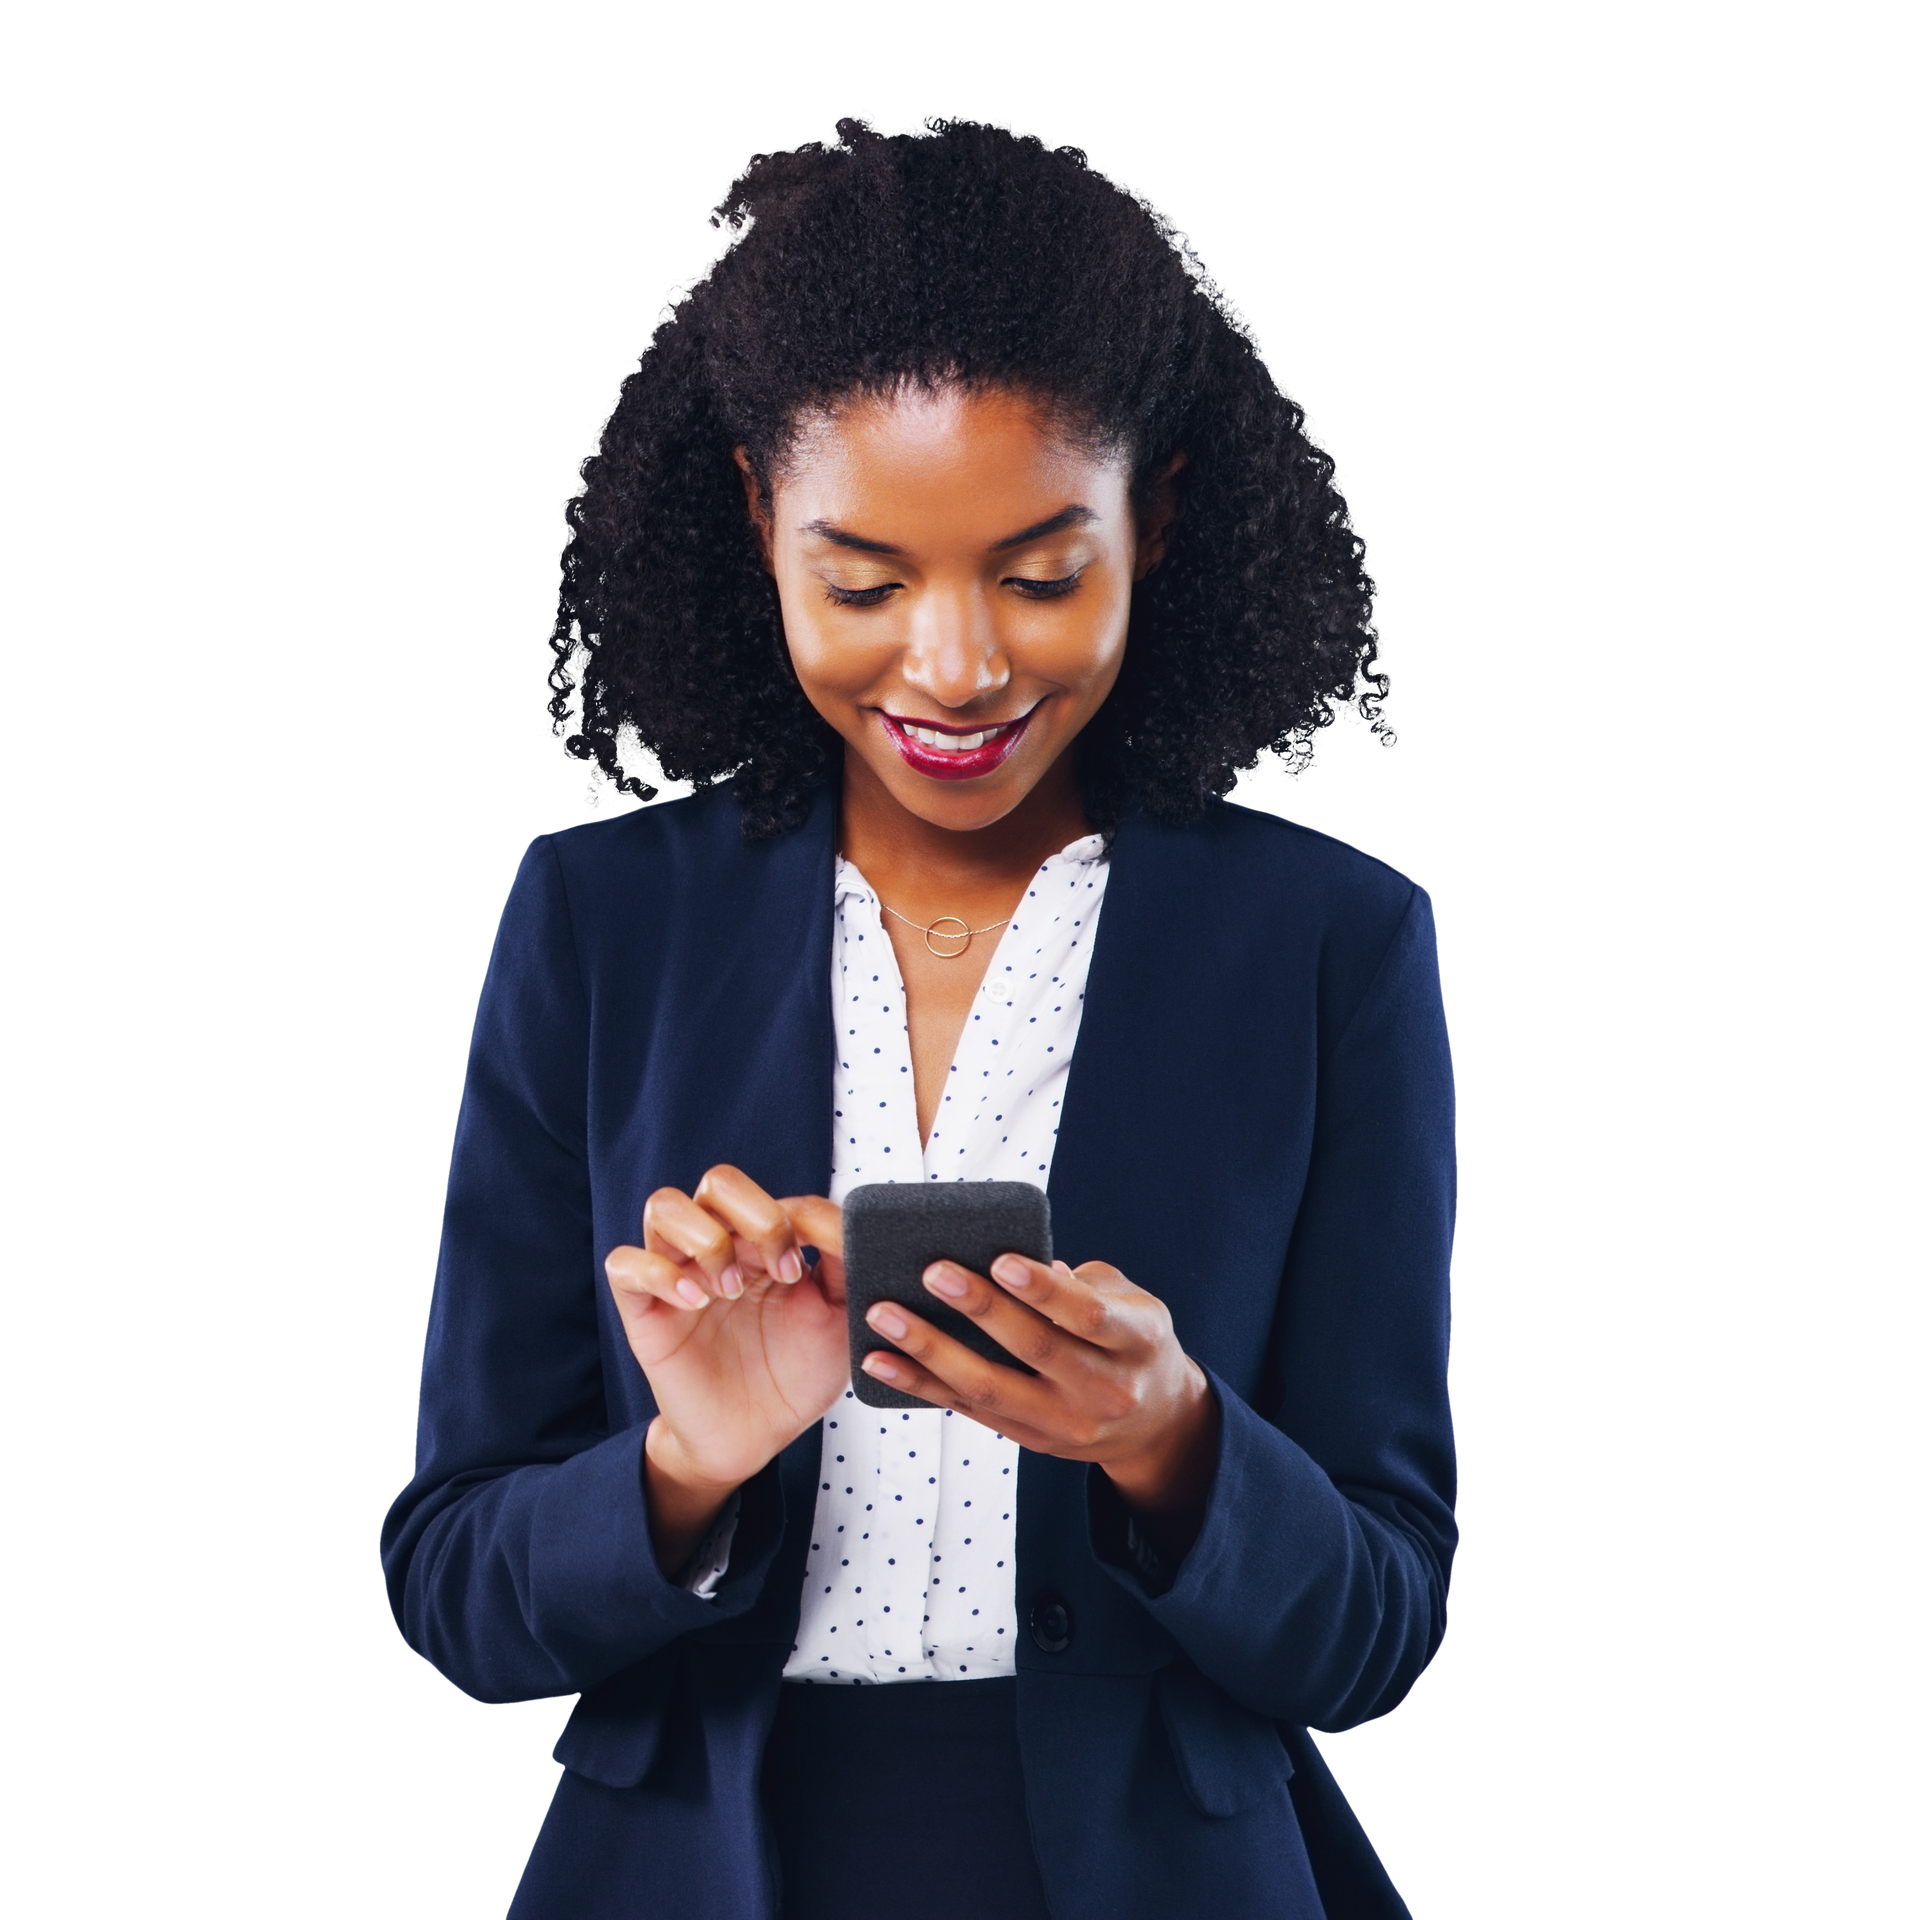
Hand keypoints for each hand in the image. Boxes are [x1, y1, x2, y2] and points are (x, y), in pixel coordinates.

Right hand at [604, 1169, 846, 1574]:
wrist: (758, 1437)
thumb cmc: (797, 1374)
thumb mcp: (839, 1318)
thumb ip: (846, 1264)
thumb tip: (847, 1220)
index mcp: (764, 1242)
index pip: (774, 1195)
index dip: (796, 1221)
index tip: (809, 1271)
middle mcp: (719, 1247)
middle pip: (718, 1181)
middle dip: (754, 1215)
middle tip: (781, 1272)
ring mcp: (677, 1273)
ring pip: (663, 1206)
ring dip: (705, 1239)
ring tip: (730, 1289)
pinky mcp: (643, 1309)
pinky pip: (625, 1264)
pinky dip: (658, 1274)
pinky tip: (694, 1303)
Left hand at [860, 1255, 1219, 1557]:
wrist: (1156, 1421)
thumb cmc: (1130, 1337)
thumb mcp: (1131, 1302)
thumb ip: (1077, 1282)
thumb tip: (1011, 1261)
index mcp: (1137, 1341)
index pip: (1089, 1315)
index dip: (1044, 1290)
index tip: (1000, 1260)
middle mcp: (1106, 1388)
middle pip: (1036, 1349)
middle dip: (980, 1309)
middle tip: (932, 1272)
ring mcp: (1067, 1423)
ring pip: (991, 1388)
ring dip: (932, 1351)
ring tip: (885, 1316)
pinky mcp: (1033, 1441)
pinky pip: (970, 1411)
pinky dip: (921, 1385)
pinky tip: (880, 1362)